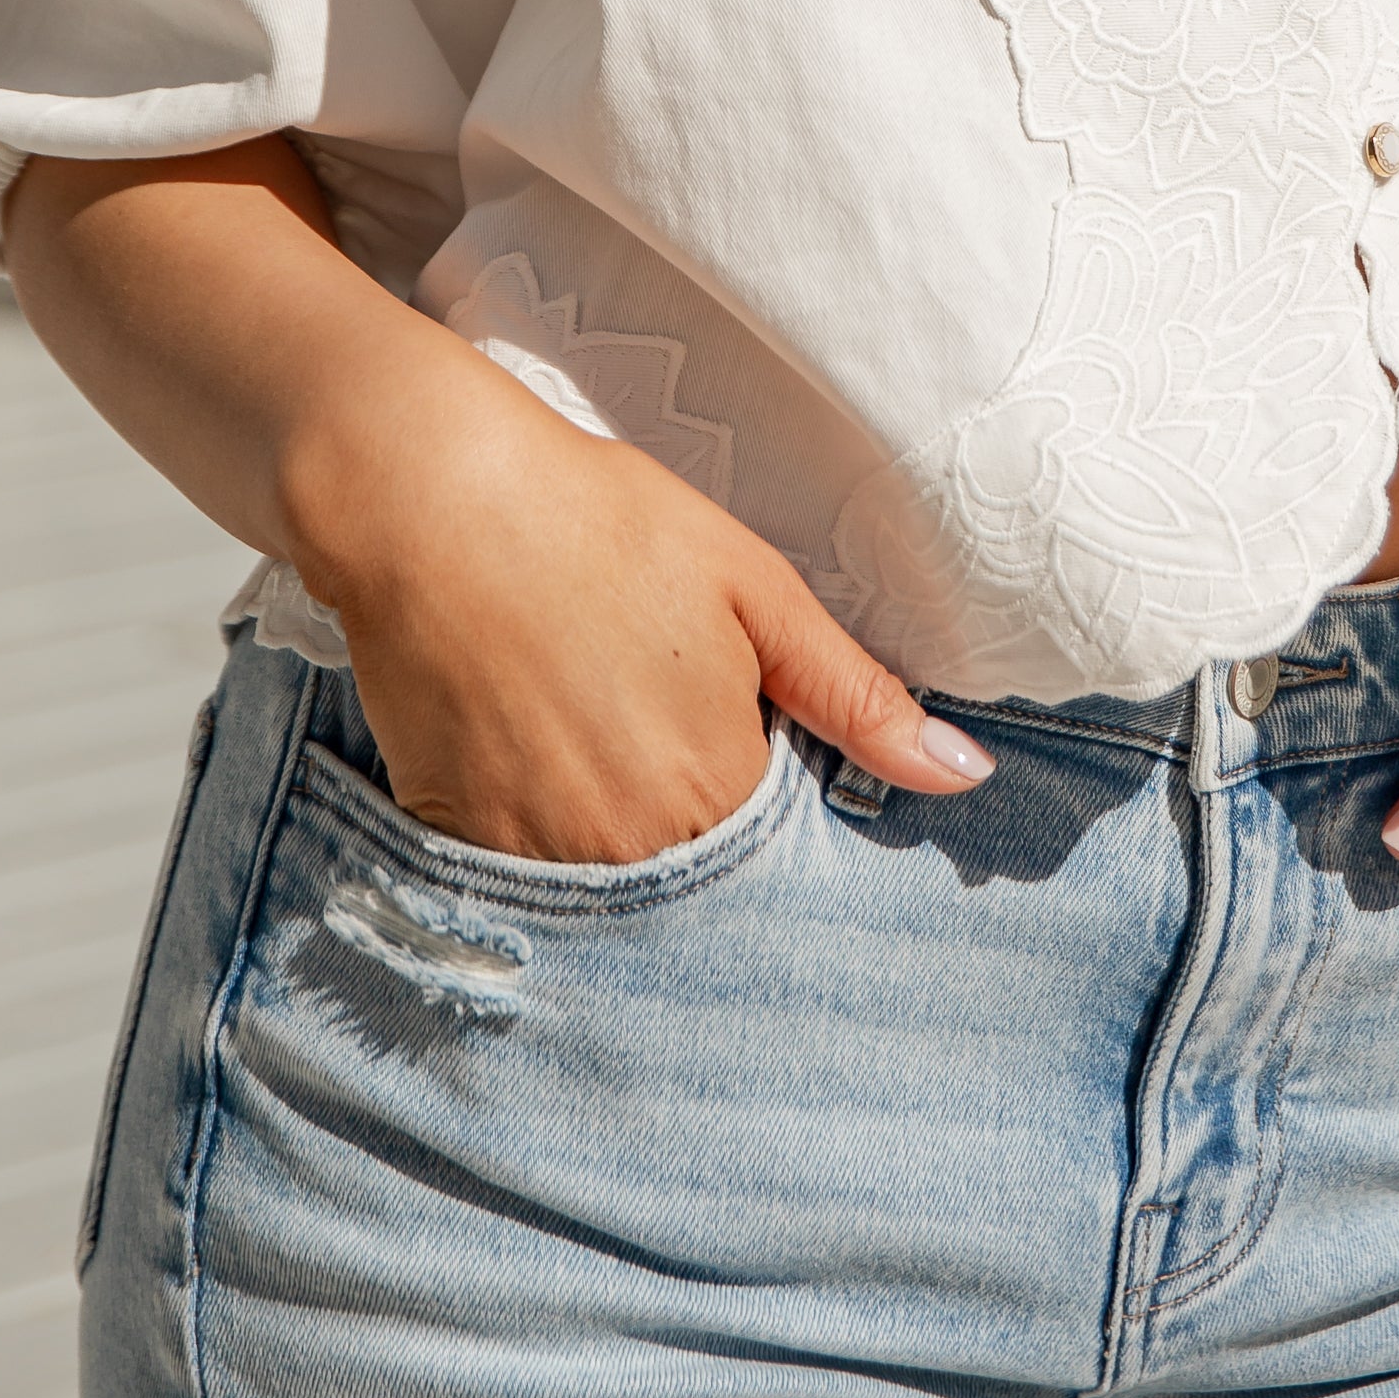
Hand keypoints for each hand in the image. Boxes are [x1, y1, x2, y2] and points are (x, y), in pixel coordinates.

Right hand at [290, 342, 991, 866]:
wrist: (433, 503)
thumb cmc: (603, 526)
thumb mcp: (752, 590)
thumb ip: (855, 696)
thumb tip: (965, 775)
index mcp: (718, 789)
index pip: (780, 860)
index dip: (771, 807)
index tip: (747, 752)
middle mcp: (632, 851)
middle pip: (697, 887)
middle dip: (701, 834)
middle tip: (660, 731)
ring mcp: (539, 861)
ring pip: (615, 894)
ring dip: (626, 845)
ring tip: (600, 738)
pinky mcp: (464, 848)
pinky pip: (529, 889)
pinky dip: (548, 843)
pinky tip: (540, 756)